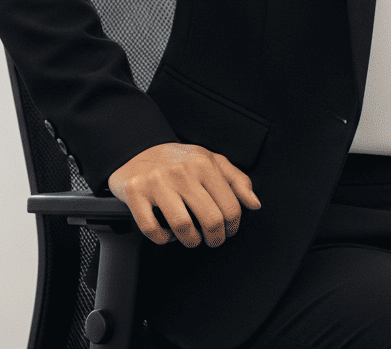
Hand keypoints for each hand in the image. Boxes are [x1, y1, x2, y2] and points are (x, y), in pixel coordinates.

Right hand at [108, 142, 260, 247]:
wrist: (139, 149)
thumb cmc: (179, 160)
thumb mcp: (212, 161)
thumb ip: (237, 181)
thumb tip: (254, 204)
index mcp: (204, 164)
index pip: (230, 207)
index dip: (233, 227)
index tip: (228, 230)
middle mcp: (182, 172)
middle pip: (210, 220)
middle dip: (215, 238)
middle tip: (212, 239)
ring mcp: (158, 183)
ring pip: (183, 226)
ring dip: (190, 241)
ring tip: (191, 237)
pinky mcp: (136, 193)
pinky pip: (152, 229)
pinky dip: (162, 238)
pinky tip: (167, 232)